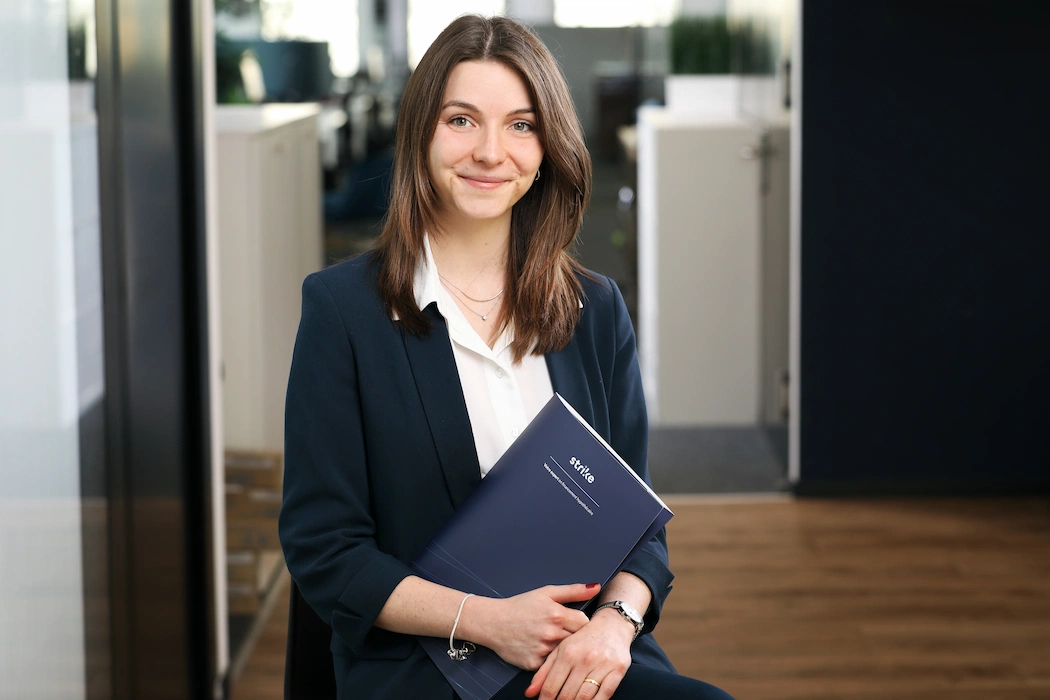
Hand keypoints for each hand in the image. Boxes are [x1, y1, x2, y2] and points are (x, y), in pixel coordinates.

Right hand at [472, 583, 597, 670]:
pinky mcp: (534, 664)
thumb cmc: (519, 606)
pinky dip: (549, 659)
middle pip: (577, 639)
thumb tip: (595, 587)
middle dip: (573, 637)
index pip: (585, 623)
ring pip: (565, 654)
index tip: (573, 622)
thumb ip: (573, 590)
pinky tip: (540, 649)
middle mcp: (551, 634)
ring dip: (562, 649)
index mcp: (557, 615)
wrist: (492, 622)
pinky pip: (550, 665)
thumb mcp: (546, 593)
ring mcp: (542, 650)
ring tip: (549, 639)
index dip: (581, 623)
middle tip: (562, 631)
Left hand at [524, 608, 633, 699]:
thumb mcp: (560, 650)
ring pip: (585, 697)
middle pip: (567, 695)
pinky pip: (605, 694)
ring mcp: (602, 665)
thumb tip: (529, 693)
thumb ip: (544, 672)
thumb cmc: (583, 639)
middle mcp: (584, 659)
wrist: (611, 626)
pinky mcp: (617, 670)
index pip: (551, 686)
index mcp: (567, 653)